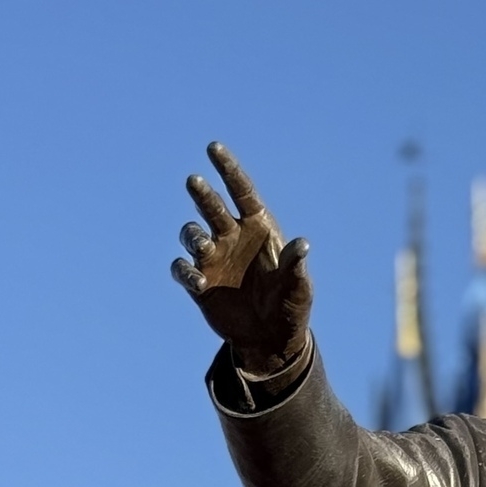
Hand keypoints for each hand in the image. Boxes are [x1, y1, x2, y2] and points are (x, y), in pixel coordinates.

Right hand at [171, 142, 312, 373]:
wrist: (271, 339)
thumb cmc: (290, 308)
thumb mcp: (298, 288)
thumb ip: (296, 266)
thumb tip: (303, 245)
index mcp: (258, 228)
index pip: (241, 192)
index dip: (228, 169)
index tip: (213, 147)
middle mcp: (231, 237)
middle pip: (211, 207)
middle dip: (203, 194)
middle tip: (195, 181)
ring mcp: (212, 258)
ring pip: (191, 234)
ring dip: (194, 237)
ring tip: (204, 248)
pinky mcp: (198, 282)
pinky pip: (182, 269)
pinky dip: (186, 271)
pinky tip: (199, 282)